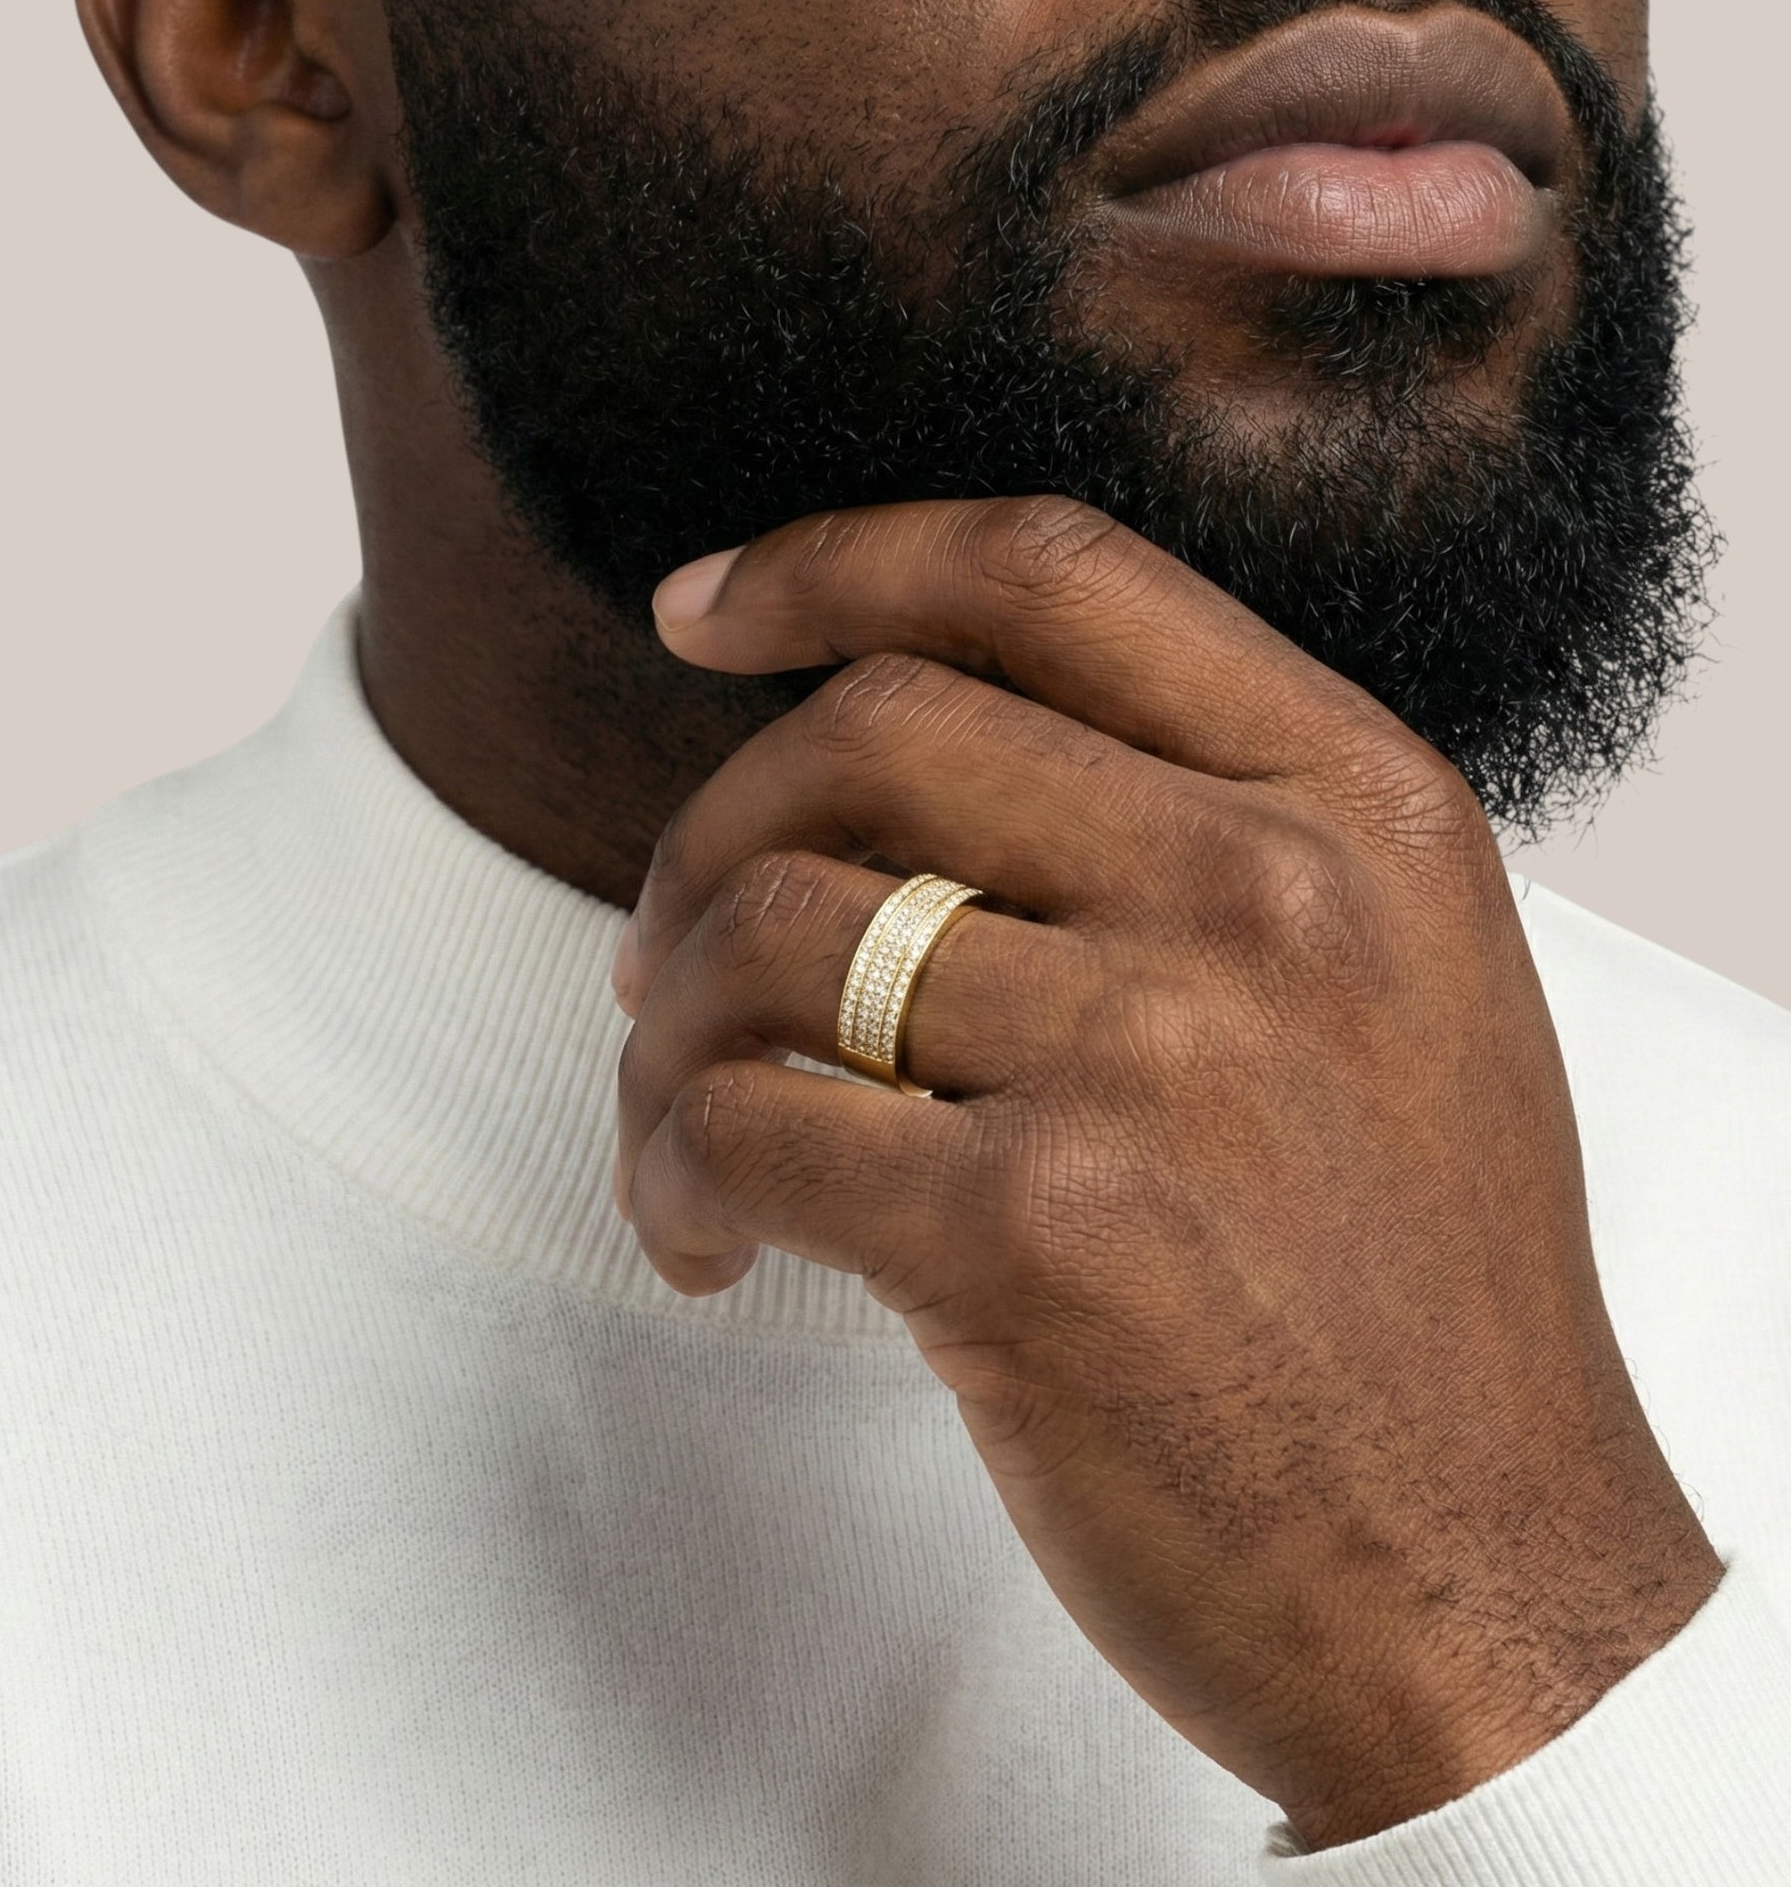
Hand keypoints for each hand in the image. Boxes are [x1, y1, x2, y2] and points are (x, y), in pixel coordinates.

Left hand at [609, 496, 1721, 1848]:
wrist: (1487, 1594)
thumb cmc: (1410, 1304)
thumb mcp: (1387, 1000)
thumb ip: (1189, 844)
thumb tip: (879, 778)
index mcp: (1359, 808)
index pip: (1045, 573)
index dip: (835, 562)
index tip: (698, 613)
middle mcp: (1268, 899)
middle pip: (870, 731)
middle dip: (709, 831)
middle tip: (669, 960)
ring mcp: (1157, 1058)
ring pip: (772, 931)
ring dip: (669, 1034)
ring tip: (682, 1135)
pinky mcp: (1039, 1238)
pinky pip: (742, 1123)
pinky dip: (672, 1174)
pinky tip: (707, 1245)